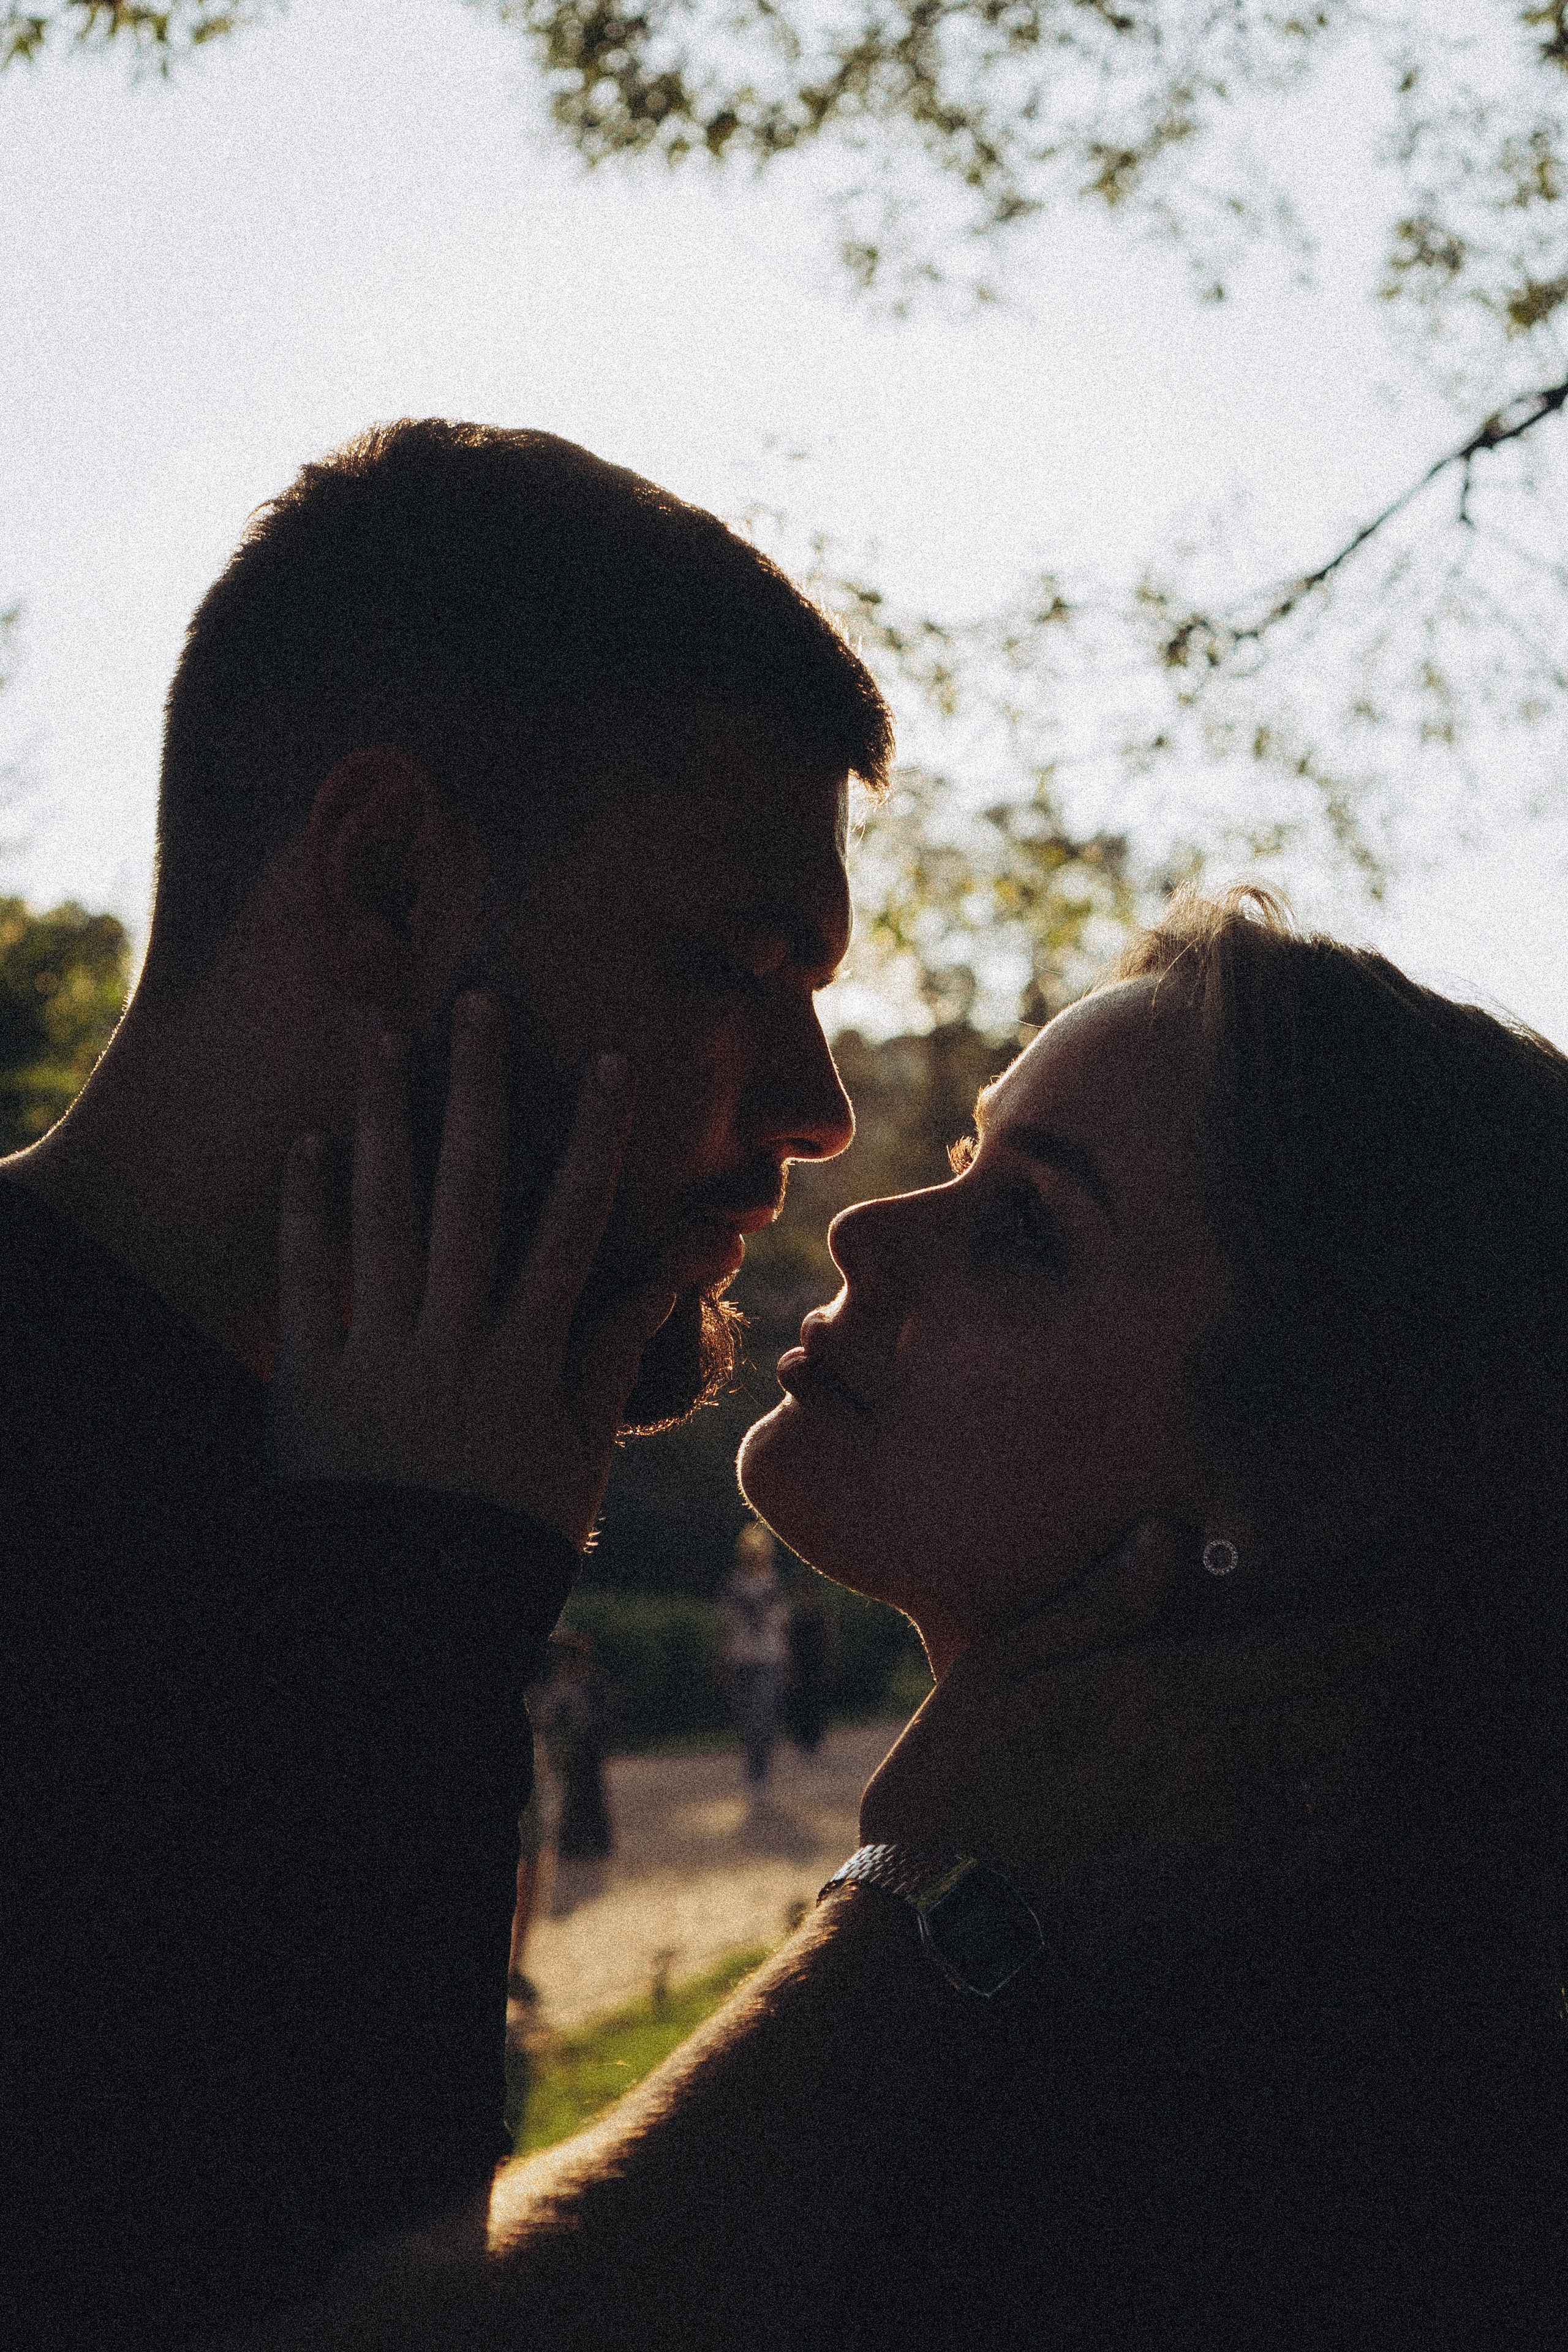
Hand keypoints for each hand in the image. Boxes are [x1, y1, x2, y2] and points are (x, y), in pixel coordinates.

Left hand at [270, 993, 676, 1548]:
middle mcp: (455, 1342)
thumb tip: (668, 1274)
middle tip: (478, 1003)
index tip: (610, 1063)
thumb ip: (612, 1358)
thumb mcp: (576, 1456)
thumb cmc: (501, 1539)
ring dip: (385, 1120)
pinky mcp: (311, 1381)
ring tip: (384, 1040)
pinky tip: (310, 1143)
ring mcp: (378, 1357)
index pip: (572, 1226)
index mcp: (527, 1358)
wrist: (398, 1621)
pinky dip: (308, 1210)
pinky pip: (307, 1279)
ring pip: (384, 1216)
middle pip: (469, 1194)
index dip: (594, 1141)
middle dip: (477, 1093)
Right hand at [860, 1522, 1412, 1909]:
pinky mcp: (1228, 1902)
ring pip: (1353, 1785)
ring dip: (1371, 1744)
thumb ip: (1095, 1606)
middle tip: (1388, 1649)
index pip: (1312, 1651)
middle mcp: (1218, 1768)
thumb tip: (1165, 1539)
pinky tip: (1327, 1793)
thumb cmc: (959, 1787)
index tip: (1407, 1603)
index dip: (1376, 1625)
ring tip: (1363, 1714)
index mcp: (1166, 1696)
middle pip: (1355, 1715)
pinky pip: (1323, 1851)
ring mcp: (1231, 1843)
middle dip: (1384, 1678)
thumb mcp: (1001, 1670)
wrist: (945, 1931)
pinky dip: (1345, 1813)